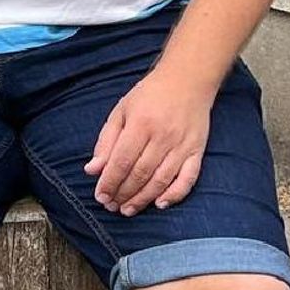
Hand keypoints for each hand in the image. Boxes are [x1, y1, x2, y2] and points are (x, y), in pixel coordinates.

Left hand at [83, 69, 213, 216]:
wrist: (187, 80)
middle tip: (111, 206)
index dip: (109, 182)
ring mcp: (182, 145)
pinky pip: (188, 179)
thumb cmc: (150, 95)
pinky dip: (175, 194)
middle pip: (140, 174)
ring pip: (161, 180)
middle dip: (123, 194)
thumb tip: (92, 170)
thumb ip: (106, 141)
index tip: (100, 196)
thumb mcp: (122, 110)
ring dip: (142, 199)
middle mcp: (163, 136)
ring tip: (128, 209)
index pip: (122, 160)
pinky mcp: (197, 150)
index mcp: (141, 123)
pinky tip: (159, 204)